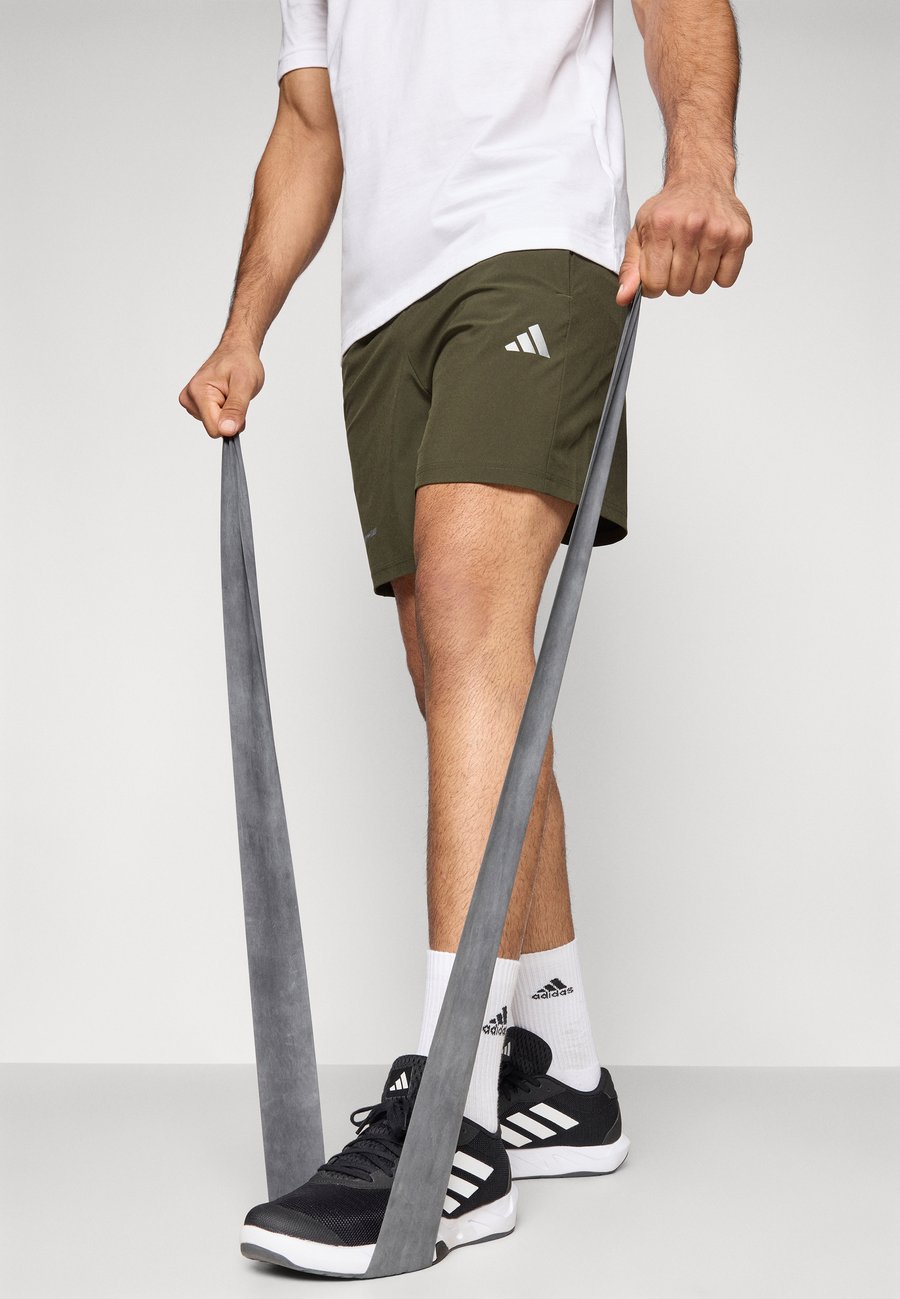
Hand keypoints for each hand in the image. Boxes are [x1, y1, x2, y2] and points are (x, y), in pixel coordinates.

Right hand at [179, 340, 264, 437]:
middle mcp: (189, 398)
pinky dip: (224, 411)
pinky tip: (225, 394)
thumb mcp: (245, 384)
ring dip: (227, 412)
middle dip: (230, 417)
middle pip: (214, 428)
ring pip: (215, 425)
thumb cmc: (241, 362)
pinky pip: (214, 420)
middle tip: (234, 395)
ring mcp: (191, 402)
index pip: (214, 429)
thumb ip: (235, 409)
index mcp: (198, 392)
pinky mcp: (196, 404)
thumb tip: (227, 431)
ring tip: (230, 392)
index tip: (238, 404)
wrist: (237, 350)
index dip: (231, 423)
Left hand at [616, 178, 751, 303]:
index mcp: (662, 226)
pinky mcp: (739, 236)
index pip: (655, 283)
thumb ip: (630, 268)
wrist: (701, 179)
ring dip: (695, 278)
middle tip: (676, 258)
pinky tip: (711, 254)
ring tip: (694, 254)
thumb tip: (624, 297)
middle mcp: (691, 226)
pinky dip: (717, 275)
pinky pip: (725, 280)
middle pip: (679, 287)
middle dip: (674, 280)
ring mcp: (718, 231)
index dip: (653, 284)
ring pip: (701, 286)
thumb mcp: (640, 233)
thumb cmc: (670, 209)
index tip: (657, 271)